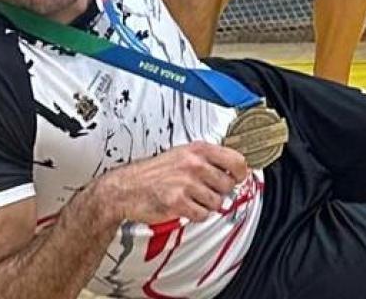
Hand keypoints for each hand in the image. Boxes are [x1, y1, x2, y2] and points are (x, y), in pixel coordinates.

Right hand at [95, 141, 249, 225]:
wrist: (124, 188)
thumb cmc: (152, 173)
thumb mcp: (182, 154)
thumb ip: (208, 159)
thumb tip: (235, 168)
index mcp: (198, 150)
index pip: (237, 161)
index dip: (240, 173)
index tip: (238, 177)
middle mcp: (194, 165)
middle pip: (228, 185)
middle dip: (219, 191)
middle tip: (204, 190)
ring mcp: (186, 183)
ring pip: (217, 202)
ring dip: (206, 204)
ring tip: (191, 198)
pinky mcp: (178, 202)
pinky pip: (203, 215)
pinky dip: (196, 215)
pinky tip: (185, 207)